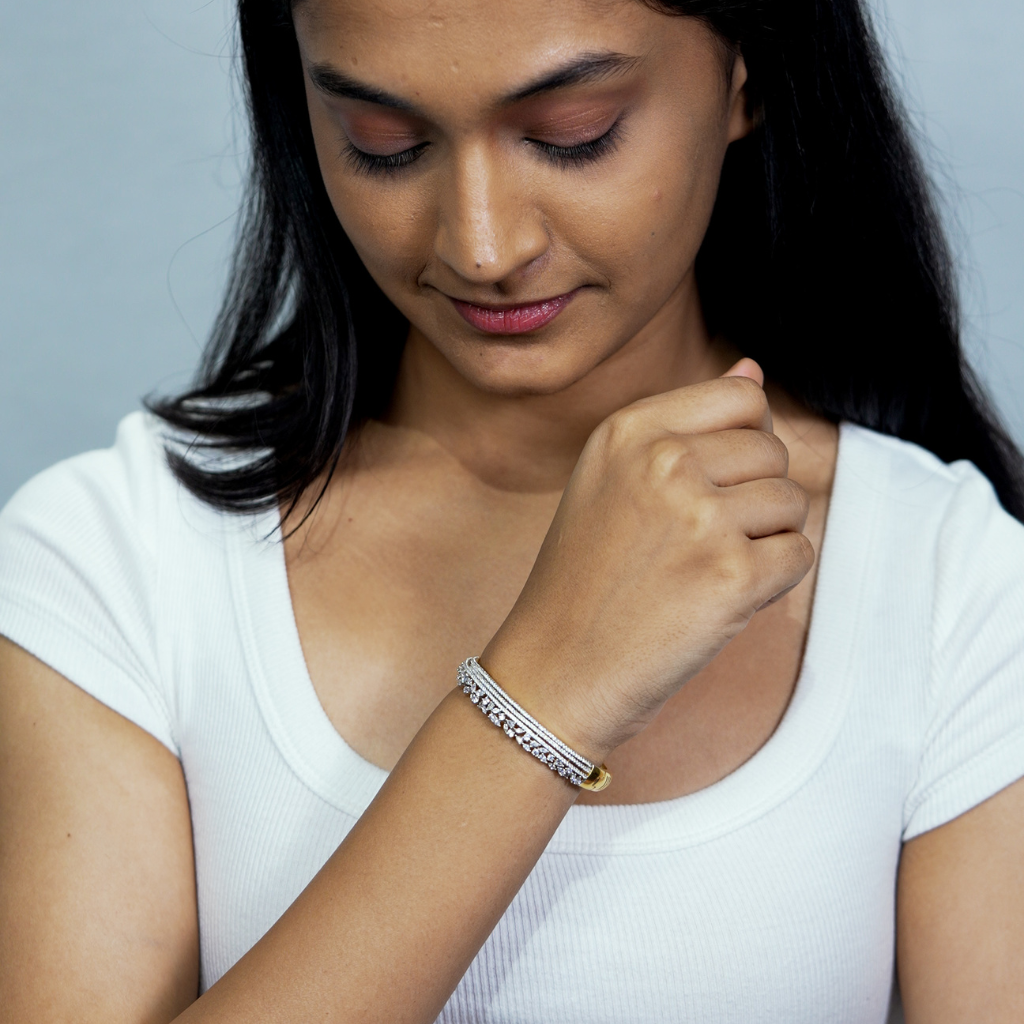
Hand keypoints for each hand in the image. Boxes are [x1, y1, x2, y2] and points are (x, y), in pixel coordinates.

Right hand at [482, 359, 813, 760]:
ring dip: (765, 539)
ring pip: (791, 501)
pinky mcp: (732, 576)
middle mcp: (663, 462)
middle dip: (755, 495)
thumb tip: (754, 369)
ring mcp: (699, 517)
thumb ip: (684, 423)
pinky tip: (719, 597)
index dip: (745, 440)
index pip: (740, 396)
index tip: (716, 481)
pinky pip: (798, 554)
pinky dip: (772, 582)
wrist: (557, 668)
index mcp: (628, 431)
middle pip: (772, 449)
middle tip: (703, 541)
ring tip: (706, 569)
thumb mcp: (610, 480)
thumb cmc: (583, 579)